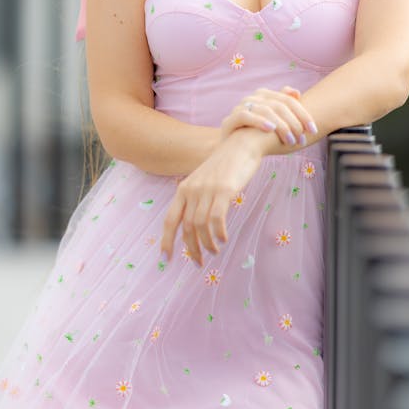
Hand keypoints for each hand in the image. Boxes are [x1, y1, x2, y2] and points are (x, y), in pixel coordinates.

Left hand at [160, 129, 267, 265]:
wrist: (241, 145)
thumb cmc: (225, 166)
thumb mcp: (204, 181)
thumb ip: (196, 199)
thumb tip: (194, 226)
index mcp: (183, 189)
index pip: (170, 220)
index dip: (166, 241)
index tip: (166, 259)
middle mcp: (191, 190)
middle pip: (186, 227)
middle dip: (191, 249)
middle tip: (199, 263)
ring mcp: (207, 190)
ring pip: (200, 226)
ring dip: (207, 244)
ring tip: (214, 251)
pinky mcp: (223, 190)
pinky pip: (216, 219)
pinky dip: (219, 233)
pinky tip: (223, 239)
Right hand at [221, 85, 317, 147]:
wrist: (233, 153)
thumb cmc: (257, 137)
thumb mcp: (274, 123)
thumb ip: (284, 107)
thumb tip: (297, 92)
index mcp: (264, 95)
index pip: (289, 100)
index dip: (303, 114)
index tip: (313, 130)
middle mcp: (252, 98)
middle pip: (279, 105)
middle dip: (294, 122)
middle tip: (302, 139)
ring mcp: (240, 108)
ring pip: (266, 110)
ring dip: (282, 126)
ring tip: (291, 140)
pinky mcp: (230, 120)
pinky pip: (246, 115)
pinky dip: (260, 121)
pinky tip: (270, 129)